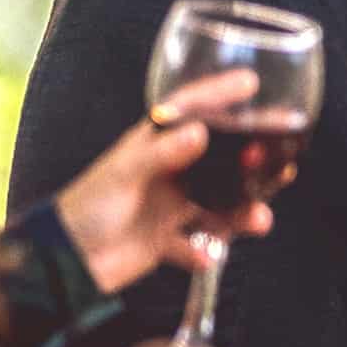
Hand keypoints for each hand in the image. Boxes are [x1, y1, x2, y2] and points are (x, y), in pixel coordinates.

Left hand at [52, 71, 281, 294]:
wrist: (63, 264)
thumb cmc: (86, 208)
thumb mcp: (123, 174)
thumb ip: (161, 154)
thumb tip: (200, 132)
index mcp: (153, 146)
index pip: (191, 111)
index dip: (220, 94)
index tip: (251, 83)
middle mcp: (167, 172)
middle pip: (219, 160)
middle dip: (251, 162)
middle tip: (282, 165)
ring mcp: (168, 206)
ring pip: (219, 203)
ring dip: (241, 211)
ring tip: (258, 220)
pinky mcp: (165, 241)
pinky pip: (196, 243)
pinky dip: (204, 251)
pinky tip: (205, 256)